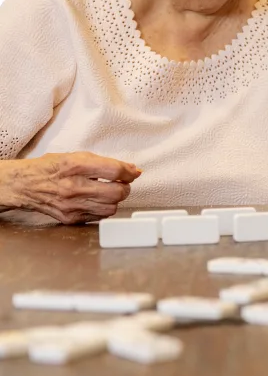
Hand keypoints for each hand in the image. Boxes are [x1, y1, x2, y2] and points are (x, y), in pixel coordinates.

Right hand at [0, 152, 141, 224]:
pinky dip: (103, 209)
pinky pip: (99, 217)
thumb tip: (134, 171)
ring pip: (111, 208)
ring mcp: (72, 206)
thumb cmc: (52, 168)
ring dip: (114, 200)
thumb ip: (106, 163)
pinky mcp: (71, 219)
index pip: (114, 171)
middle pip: (117, 193)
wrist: (25, 185)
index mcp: (75, 166)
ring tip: (106, 192)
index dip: (129, 173)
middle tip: (120, 184)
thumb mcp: (77, 156)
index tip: (133, 173)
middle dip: (124, 188)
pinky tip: (95, 201)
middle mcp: (73, 187)